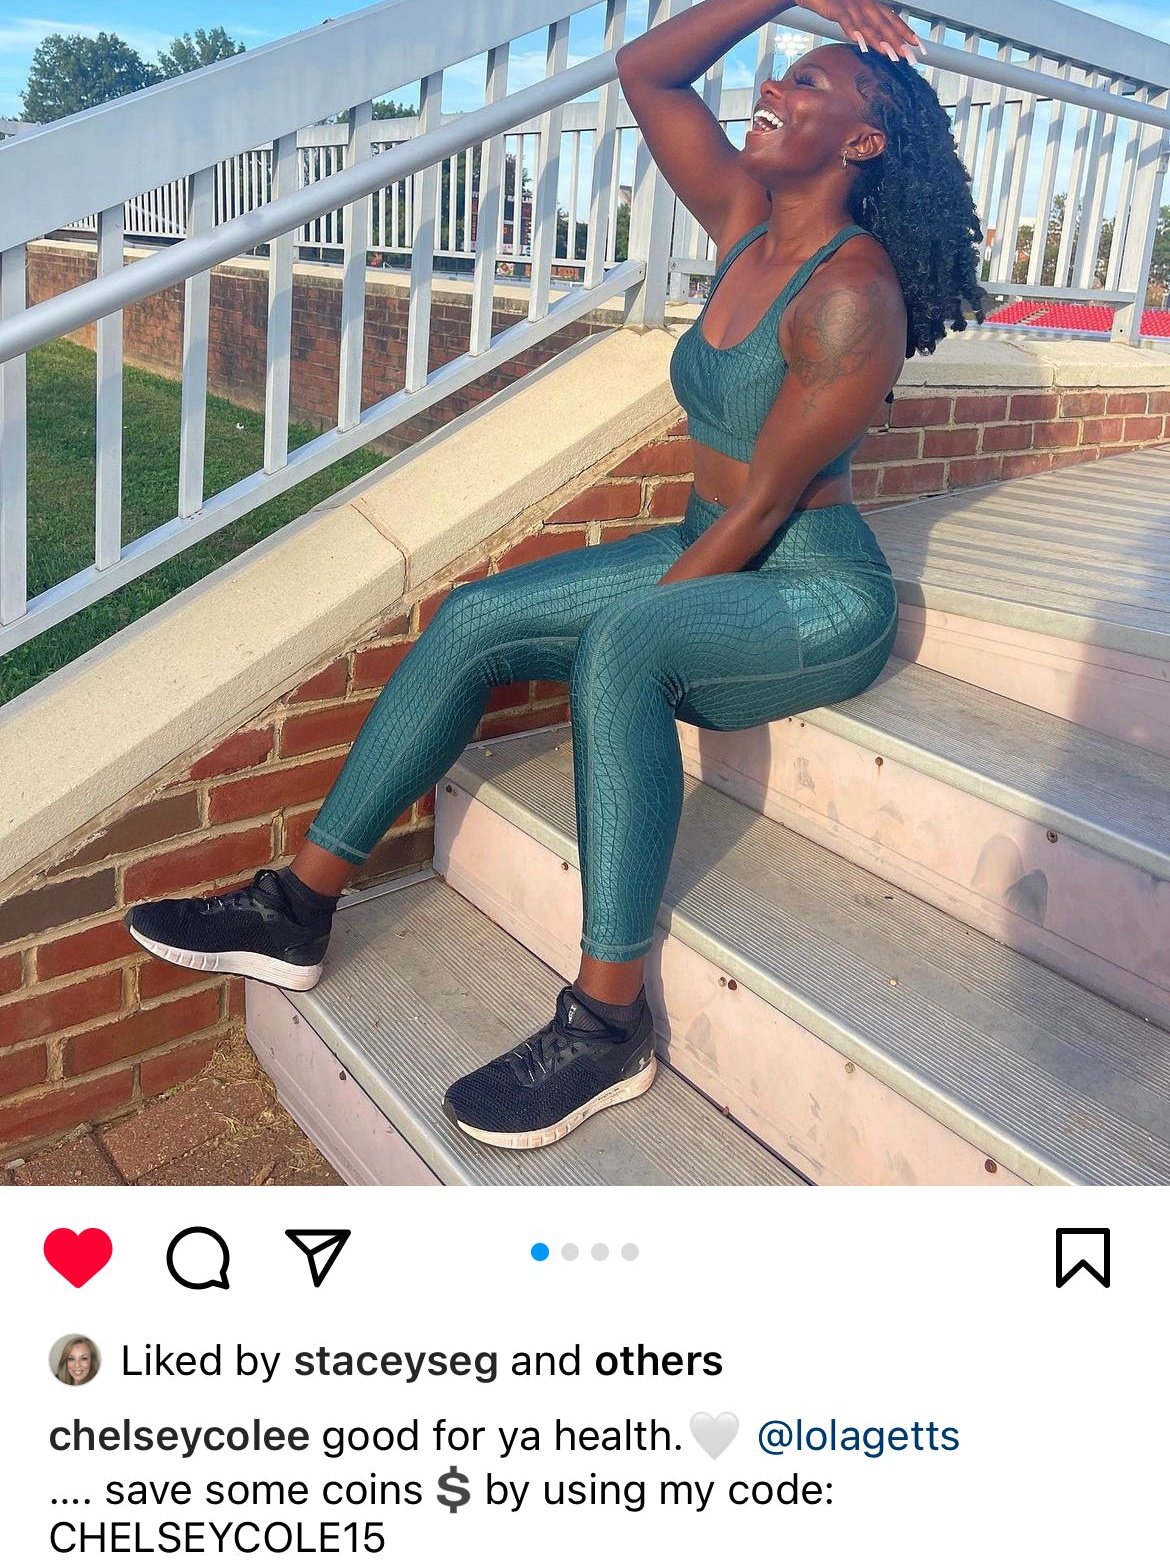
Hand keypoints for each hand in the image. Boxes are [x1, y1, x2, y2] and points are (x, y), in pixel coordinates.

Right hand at [796, 1, 925, 63]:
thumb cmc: (831, 3)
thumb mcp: (851, 15)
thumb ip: (863, 27)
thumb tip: (872, 43)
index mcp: (871, 5)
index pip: (893, 20)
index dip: (906, 32)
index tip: (918, 47)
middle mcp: (865, 3)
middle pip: (885, 24)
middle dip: (899, 41)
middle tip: (910, 57)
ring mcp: (852, 4)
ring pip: (869, 24)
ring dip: (880, 41)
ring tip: (890, 55)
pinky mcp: (836, 7)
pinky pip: (846, 20)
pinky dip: (853, 31)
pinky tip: (860, 43)